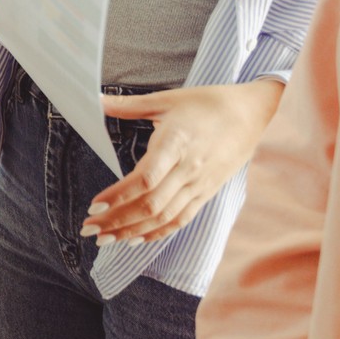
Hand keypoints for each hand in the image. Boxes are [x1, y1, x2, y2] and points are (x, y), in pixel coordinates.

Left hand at [82, 79, 285, 244]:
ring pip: (163, 217)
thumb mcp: (166, 99)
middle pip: (150, 205)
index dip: (119, 196)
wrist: (251, 115)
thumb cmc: (206, 104)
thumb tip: (95, 99)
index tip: (94, 205)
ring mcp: (198, 185)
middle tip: (88, 229)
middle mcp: (187, 170)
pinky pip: (181, 219)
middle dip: (117, 221)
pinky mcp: (206, 193)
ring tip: (105, 239)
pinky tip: (136, 239)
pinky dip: (158, 232)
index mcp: (176, 144)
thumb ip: (129, 105)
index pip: (145, 180)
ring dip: (132, 231)